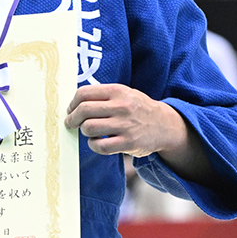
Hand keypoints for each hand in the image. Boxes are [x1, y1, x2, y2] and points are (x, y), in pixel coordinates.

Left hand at [65, 84, 186, 157]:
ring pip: (89, 128)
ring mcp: (125, 125)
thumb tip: (74, 103)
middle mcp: (122, 106)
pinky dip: (93, 145)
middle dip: (73, 119)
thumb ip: (103, 95)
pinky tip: (97, 142)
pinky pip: (99, 146)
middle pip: (83, 110)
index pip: (84, 93)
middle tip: (72, 123)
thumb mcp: (126, 94)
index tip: (71, 110)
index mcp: (118, 91)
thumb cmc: (139, 109)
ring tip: (89, 132)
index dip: (72, 103)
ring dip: (84, 131)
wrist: (165, 125)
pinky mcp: (128, 143)